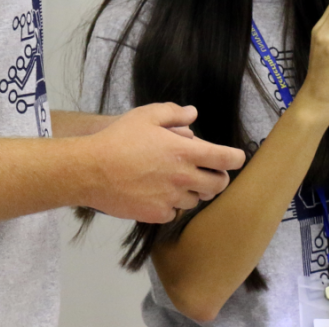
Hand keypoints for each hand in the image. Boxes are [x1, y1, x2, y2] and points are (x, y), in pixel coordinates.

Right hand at [80, 102, 244, 222]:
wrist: (90, 170)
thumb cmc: (119, 138)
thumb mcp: (147, 115)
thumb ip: (174, 113)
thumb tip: (193, 115)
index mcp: (184, 151)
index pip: (224, 159)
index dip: (236, 158)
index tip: (237, 158)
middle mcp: (182, 177)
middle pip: (218, 185)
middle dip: (219, 178)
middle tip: (212, 172)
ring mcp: (170, 199)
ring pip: (196, 200)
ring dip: (195, 191)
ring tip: (179, 180)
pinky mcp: (156, 215)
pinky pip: (174, 212)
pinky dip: (173, 205)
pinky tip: (160, 193)